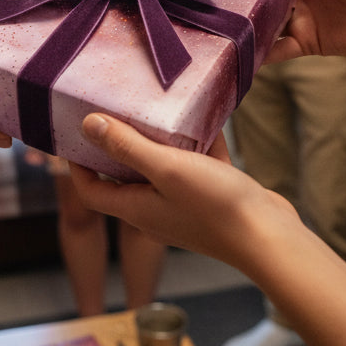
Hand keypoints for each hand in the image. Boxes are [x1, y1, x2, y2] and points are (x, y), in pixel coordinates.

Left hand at [69, 113, 300, 271]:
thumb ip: (127, 146)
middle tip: (116, 110)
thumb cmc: (215, 207)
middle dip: (118, 145)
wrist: (271, 239)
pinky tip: (206, 118)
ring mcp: (186, 207)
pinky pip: (198, 167)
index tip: (75, 133)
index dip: (78, 165)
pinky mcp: (213, 200)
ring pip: (164, 169)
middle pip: (125, 178)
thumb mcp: (166, 168)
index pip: (92, 191)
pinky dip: (198, 145)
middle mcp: (156, 211)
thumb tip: (87, 125)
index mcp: (137, 208)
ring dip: (160, 141)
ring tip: (158, 107)